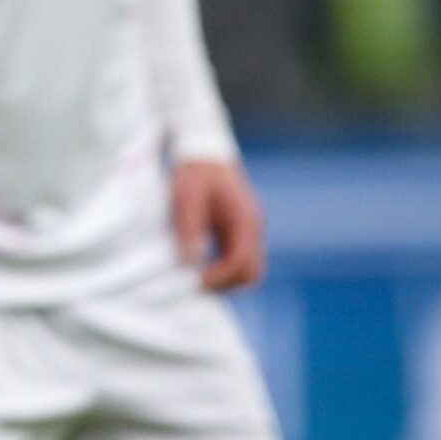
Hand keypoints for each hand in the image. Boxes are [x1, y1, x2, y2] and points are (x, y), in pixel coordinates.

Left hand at [172, 159, 264, 291]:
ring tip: (196, 277)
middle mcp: (253, 229)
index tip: (196, 282)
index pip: (241, 261)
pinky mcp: (240, 232)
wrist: (205, 154)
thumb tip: (190, 261)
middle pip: (252, 272)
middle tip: (196, 285)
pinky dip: (223, 268)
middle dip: (226, 284)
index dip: (220, 277)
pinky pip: (238, 259)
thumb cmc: (196, 173)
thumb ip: (190, 228)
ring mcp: (249, 231)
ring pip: (248, 269)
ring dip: (225, 278)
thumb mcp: (187, 197)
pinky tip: (200, 266)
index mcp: (245, 220)